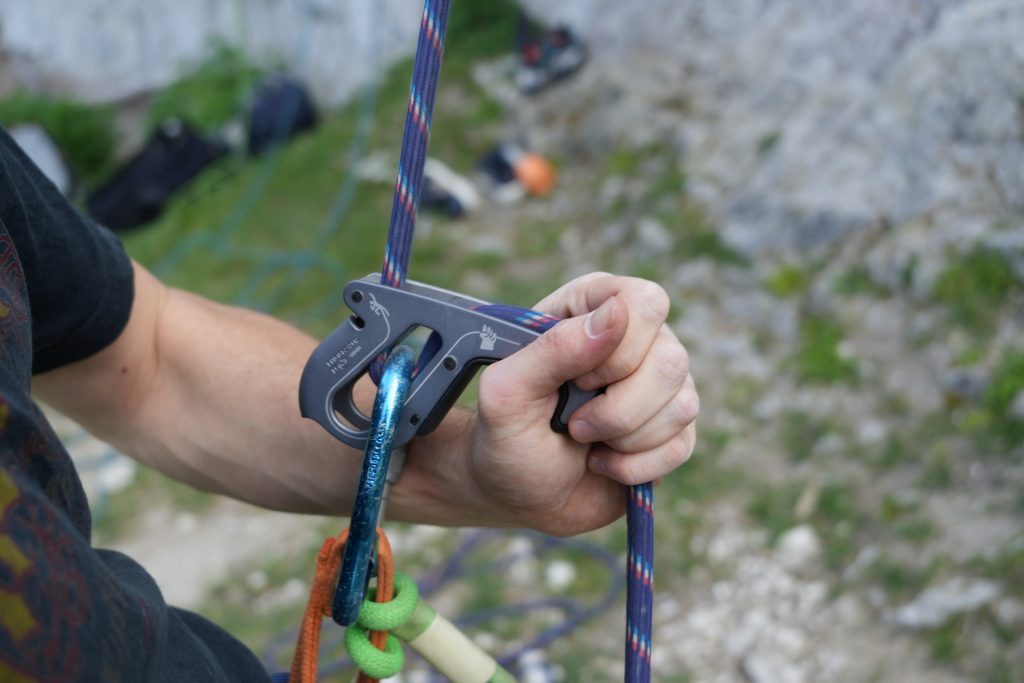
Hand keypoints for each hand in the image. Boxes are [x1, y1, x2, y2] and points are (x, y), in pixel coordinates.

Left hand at [467, 273, 698, 535]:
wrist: (520, 496)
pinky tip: (604, 463)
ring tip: (585, 441)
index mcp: (589, 307)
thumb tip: (616, 313)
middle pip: (671, 358)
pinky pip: (683, 443)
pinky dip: (636, 467)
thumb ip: (554, 348)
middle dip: (618, 409)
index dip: (618, 349)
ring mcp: (659, 382)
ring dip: (625, 439)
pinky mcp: (673, 427)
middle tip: (574, 423)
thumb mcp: (508, 393)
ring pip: (684, 404)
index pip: (643, 302)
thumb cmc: (506, 438)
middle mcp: (635, 337)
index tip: (578, 381)